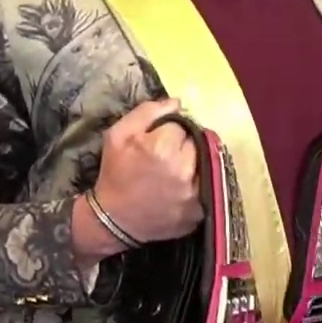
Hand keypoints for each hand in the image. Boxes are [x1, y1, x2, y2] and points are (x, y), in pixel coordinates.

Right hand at [90, 98, 200, 244]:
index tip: (159, 140)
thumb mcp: (118, 135)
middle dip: (184, 146)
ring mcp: (195, 193)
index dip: (170, 130)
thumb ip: (147, 112)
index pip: (182, 125)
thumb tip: (176, 102)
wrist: (113, 220)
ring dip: (195, 163)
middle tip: (168, 156)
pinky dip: (198, 184)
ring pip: (206, 164)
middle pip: (197, 143)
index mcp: (163, 148)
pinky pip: (208, 187)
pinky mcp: (200, 211)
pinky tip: (181, 188)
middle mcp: (184, 169)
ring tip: (176, 171)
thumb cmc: (114, 174)